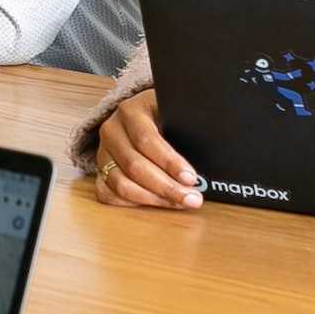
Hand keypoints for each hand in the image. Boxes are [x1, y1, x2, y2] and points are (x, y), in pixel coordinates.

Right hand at [92, 89, 199, 208]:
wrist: (141, 112)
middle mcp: (111, 131)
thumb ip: (187, 125)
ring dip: (153, 199)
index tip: (191, 177)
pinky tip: (155, 204)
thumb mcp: (174, 109)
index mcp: (130, 111)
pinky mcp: (100, 171)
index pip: (147, 140)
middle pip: (135, 166)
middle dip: (167, 187)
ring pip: (121, 184)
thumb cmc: (163, 113)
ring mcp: (103, 153)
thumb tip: (214, 151)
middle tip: (191, 198)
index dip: (170, 162)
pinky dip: (132, 203)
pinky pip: (108, 194)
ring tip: (178, 203)